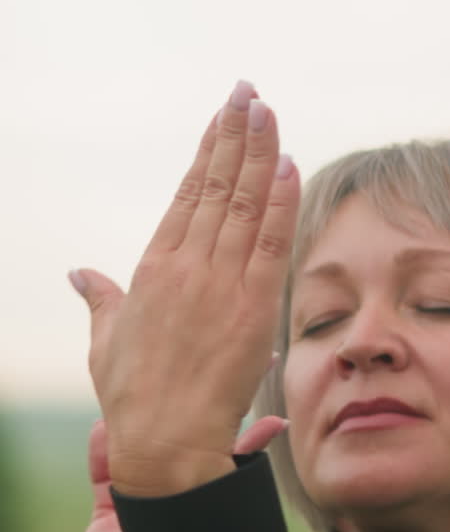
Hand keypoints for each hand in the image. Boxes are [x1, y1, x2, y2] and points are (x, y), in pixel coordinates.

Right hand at [70, 80, 299, 497]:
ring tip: (268, 111)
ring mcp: (219, 286)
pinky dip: (280, 204)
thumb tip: (79, 274)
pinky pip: (269, 245)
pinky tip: (288, 166)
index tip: (225, 116)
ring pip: (243, 206)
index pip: (188, 195)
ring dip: (259, 155)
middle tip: (250, 92)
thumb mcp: (107, 339)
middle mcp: (186, 267)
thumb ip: (99, 298)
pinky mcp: (250, 310)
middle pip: (217, 188)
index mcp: (154, 268)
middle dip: (236, 136)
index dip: (209, 152)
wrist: (165, 439)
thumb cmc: (134, 396)